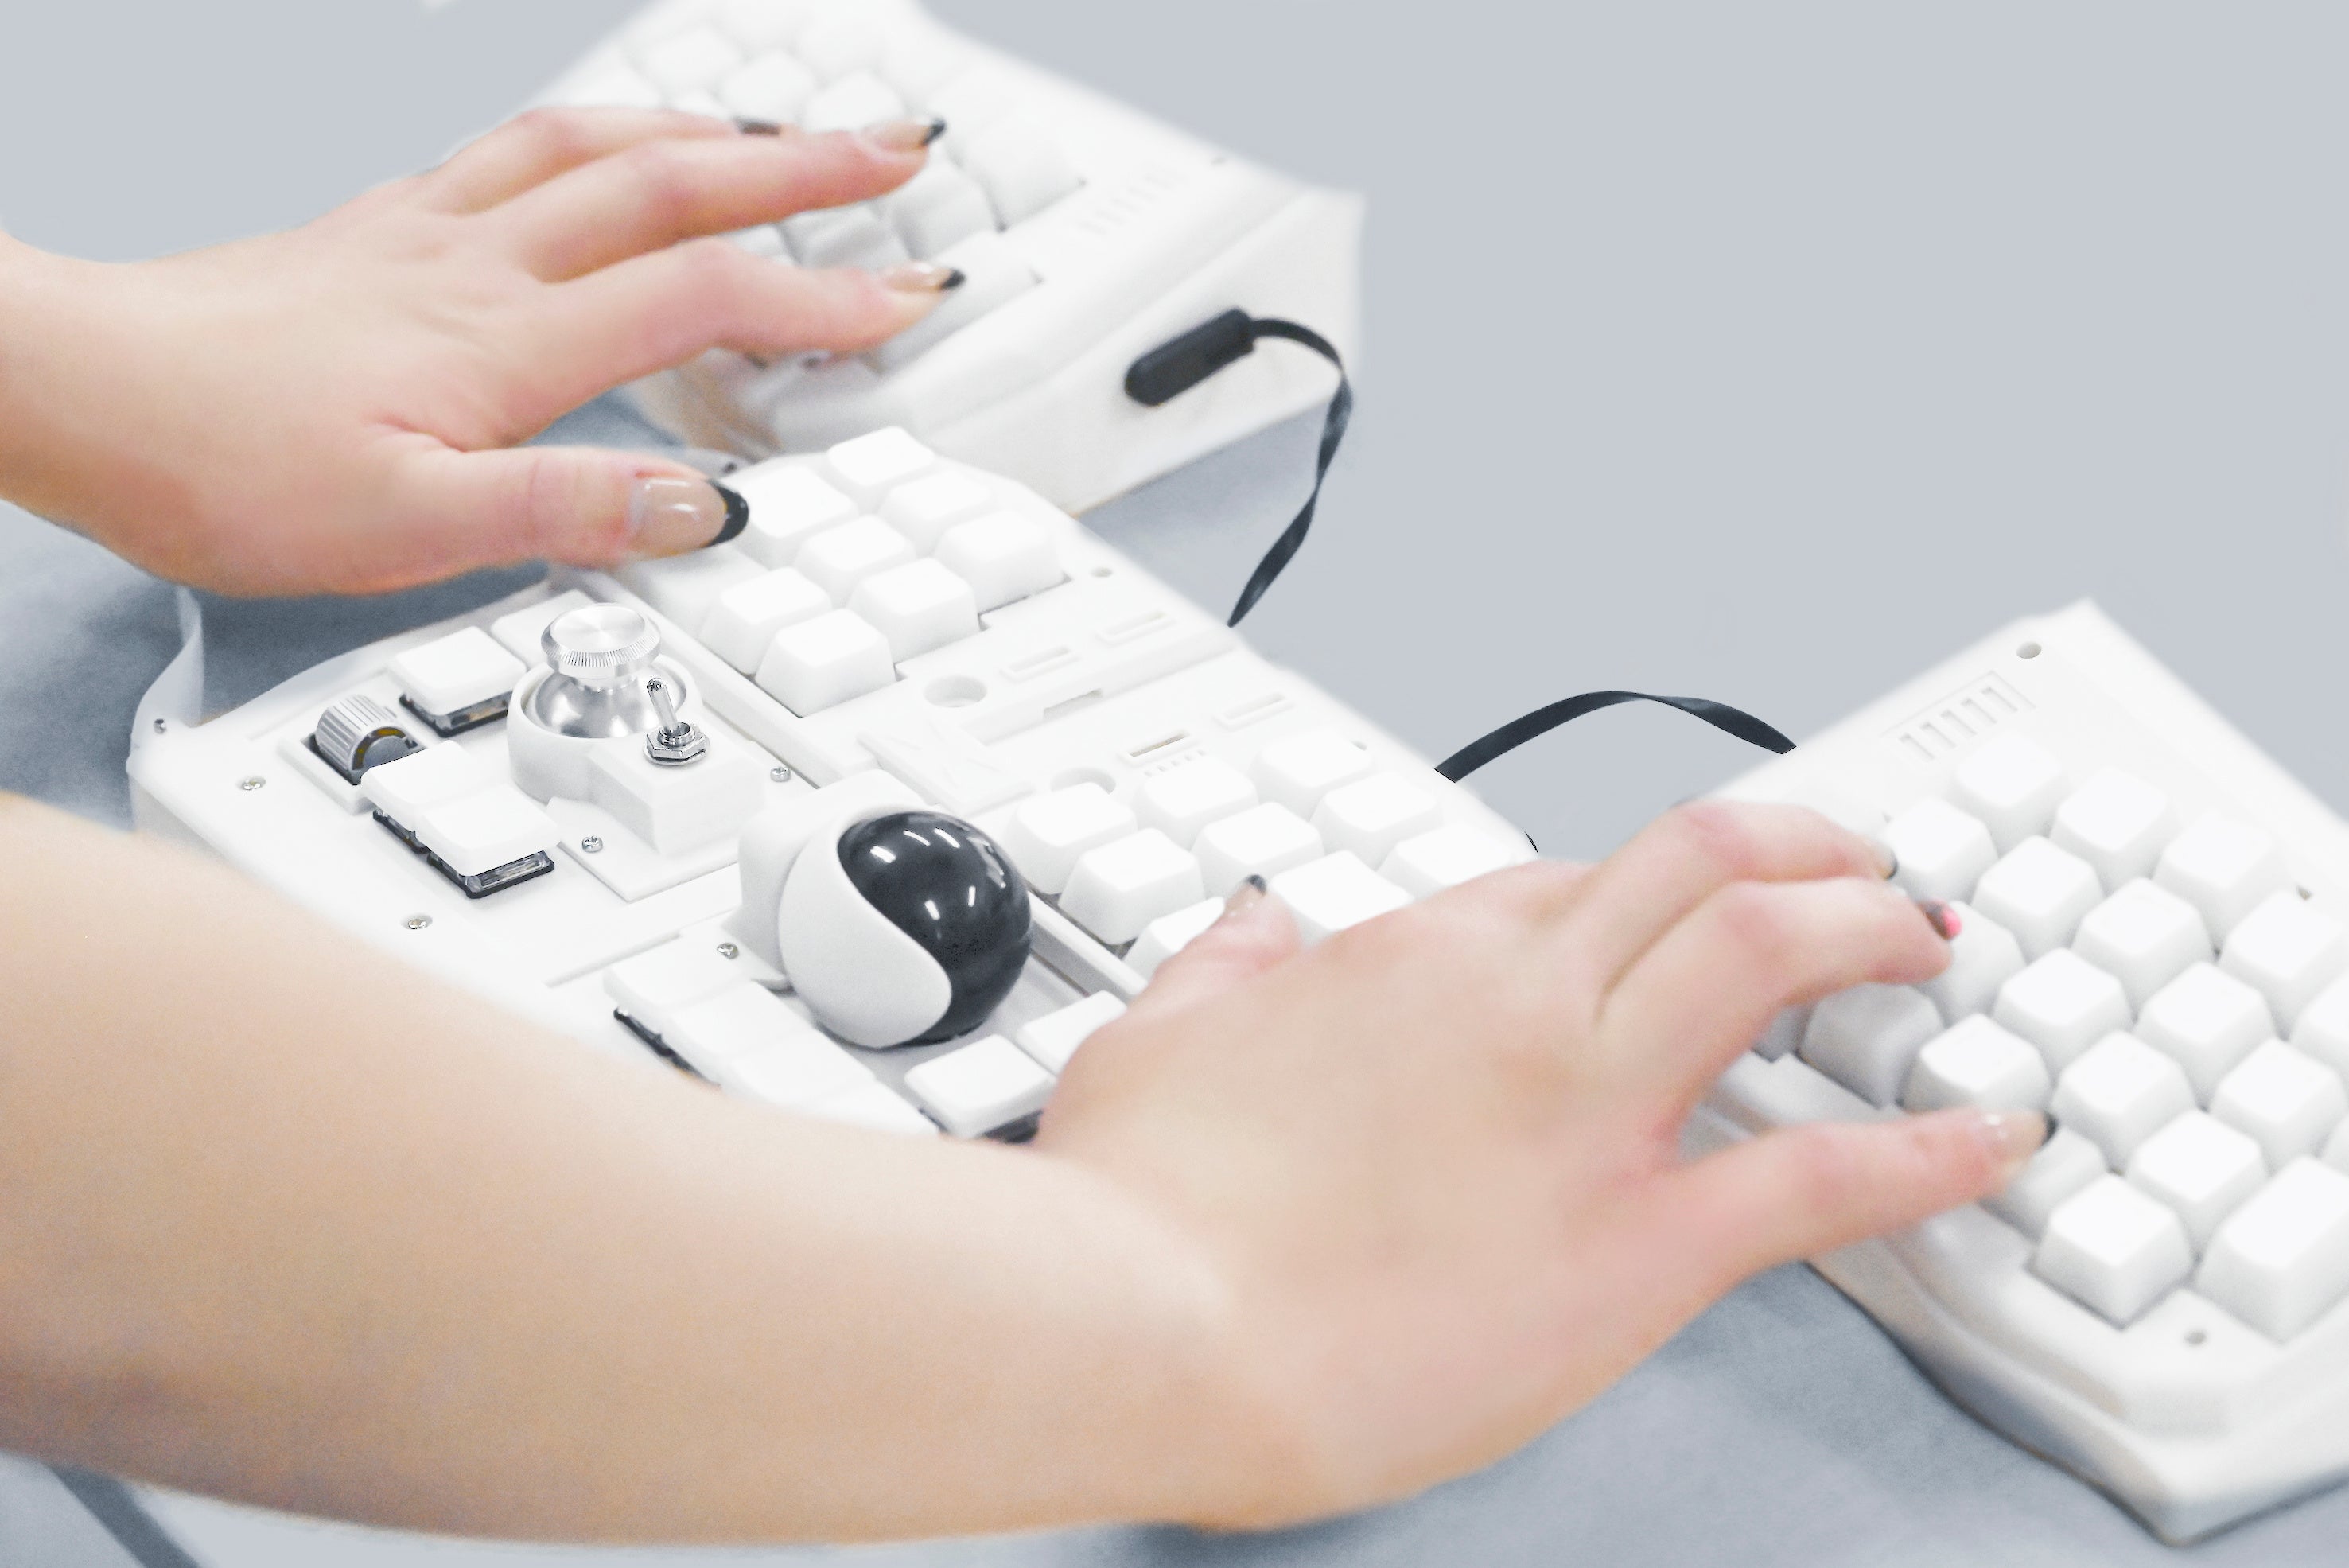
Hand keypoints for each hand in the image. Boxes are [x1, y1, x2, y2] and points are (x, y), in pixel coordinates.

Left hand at [0, 109, 956, 594]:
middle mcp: (478, 266)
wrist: (77, 393)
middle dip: (805, 168)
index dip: (821, 299)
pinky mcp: (382, 231)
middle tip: (898, 150)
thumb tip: (701, 509)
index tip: (908, 302)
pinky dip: (599, 133)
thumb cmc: (219, 466)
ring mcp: (429, 235)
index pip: (701, 300)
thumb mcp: (402, 532)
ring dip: (713, 133)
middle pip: (675, 187)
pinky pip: (516, 150)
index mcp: (503, 345)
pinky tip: (611, 143)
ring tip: (788, 133)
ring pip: (600, 150)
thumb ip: (563, 515)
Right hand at [1039, 801, 2045, 1526]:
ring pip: (1772, 950)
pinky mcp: (1632, 1242)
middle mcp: (1514, 997)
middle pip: (1702, 861)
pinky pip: (1821, 1175)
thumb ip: (1224, 971)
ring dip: (1873, 930)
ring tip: (1929, 943)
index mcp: (1408, 959)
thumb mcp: (1156, 1038)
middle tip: (1861, 871)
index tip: (1685, 909)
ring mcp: (1584, 1107)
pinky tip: (1987, 1139)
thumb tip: (1252, 926)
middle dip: (1804, 849)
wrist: (1135, 1324)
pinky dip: (1927, 1149)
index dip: (1643, 889)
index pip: (1563, 881)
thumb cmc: (1131, 1204)